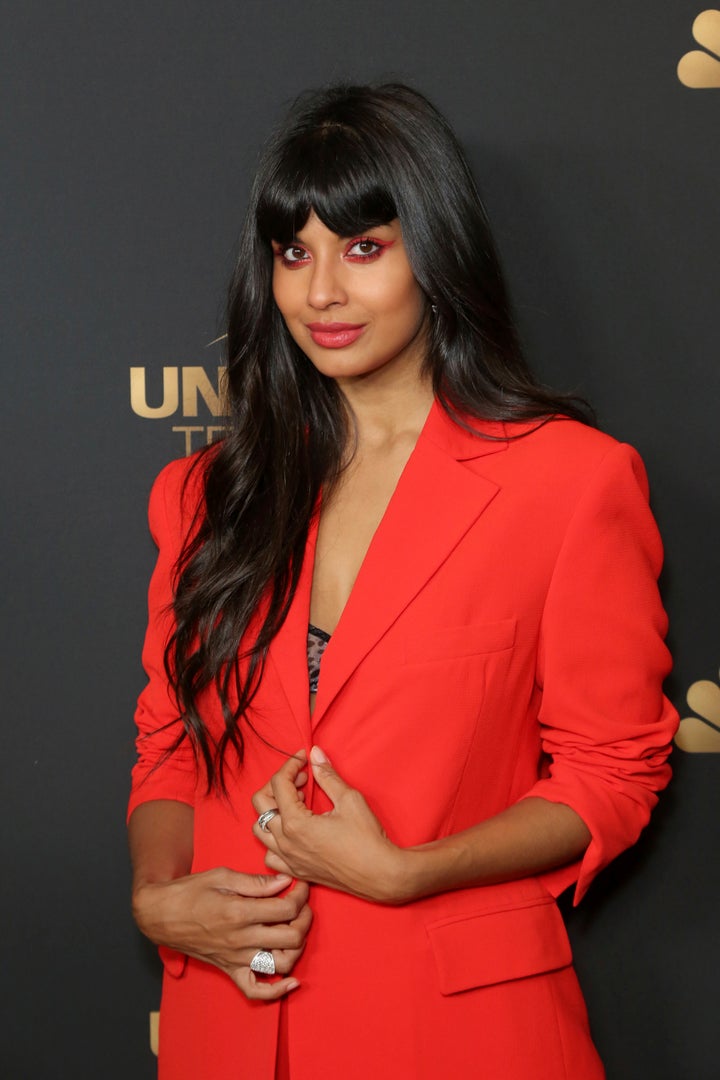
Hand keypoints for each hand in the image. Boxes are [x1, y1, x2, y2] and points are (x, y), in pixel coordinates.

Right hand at [132, 869, 311, 999]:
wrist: (161, 914)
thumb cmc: (190, 891)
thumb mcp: (223, 875)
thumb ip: (257, 882)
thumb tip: (285, 881)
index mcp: (239, 912)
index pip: (286, 909)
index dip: (301, 896)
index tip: (301, 886)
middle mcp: (241, 939)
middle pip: (291, 937)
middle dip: (305, 918)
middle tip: (302, 904)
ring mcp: (236, 958)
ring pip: (281, 964)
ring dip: (297, 948)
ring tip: (296, 929)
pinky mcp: (229, 970)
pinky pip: (256, 991)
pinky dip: (277, 991)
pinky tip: (291, 980)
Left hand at [252, 747, 405, 903]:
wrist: (379, 874)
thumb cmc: (367, 838)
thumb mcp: (349, 799)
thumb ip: (327, 775)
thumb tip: (315, 754)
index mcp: (295, 823)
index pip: (279, 784)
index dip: (291, 765)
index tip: (304, 758)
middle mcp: (285, 842)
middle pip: (261, 803)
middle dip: (278, 784)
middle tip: (302, 779)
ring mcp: (289, 859)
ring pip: (260, 830)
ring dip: (273, 810)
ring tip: (298, 804)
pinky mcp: (296, 871)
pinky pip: (270, 855)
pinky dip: (275, 840)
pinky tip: (294, 832)